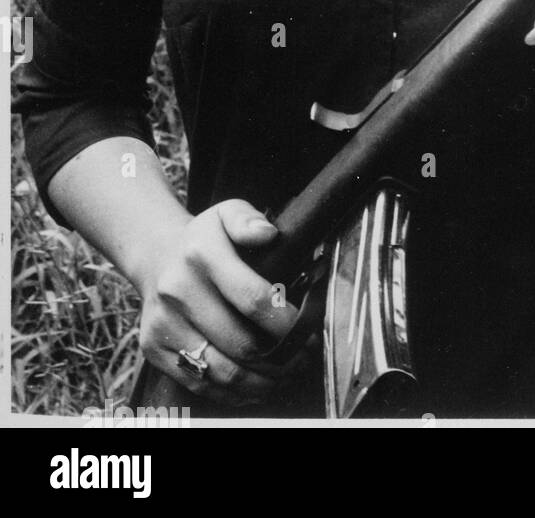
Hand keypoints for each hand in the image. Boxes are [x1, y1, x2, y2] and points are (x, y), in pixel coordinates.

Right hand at [137, 200, 305, 404]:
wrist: (155, 257)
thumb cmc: (206, 239)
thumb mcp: (227, 213)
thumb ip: (248, 219)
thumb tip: (268, 234)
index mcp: (201, 255)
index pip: (252, 298)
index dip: (285, 321)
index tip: (308, 328)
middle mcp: (178, 291)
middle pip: (240, 341)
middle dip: (280, 355)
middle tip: (304, 356)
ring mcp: (163, 324)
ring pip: (220, 370)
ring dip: (260, 381)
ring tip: (285, 375)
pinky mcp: (154, 350)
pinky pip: (198, 384)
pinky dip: (232, 393)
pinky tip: (255, 387)